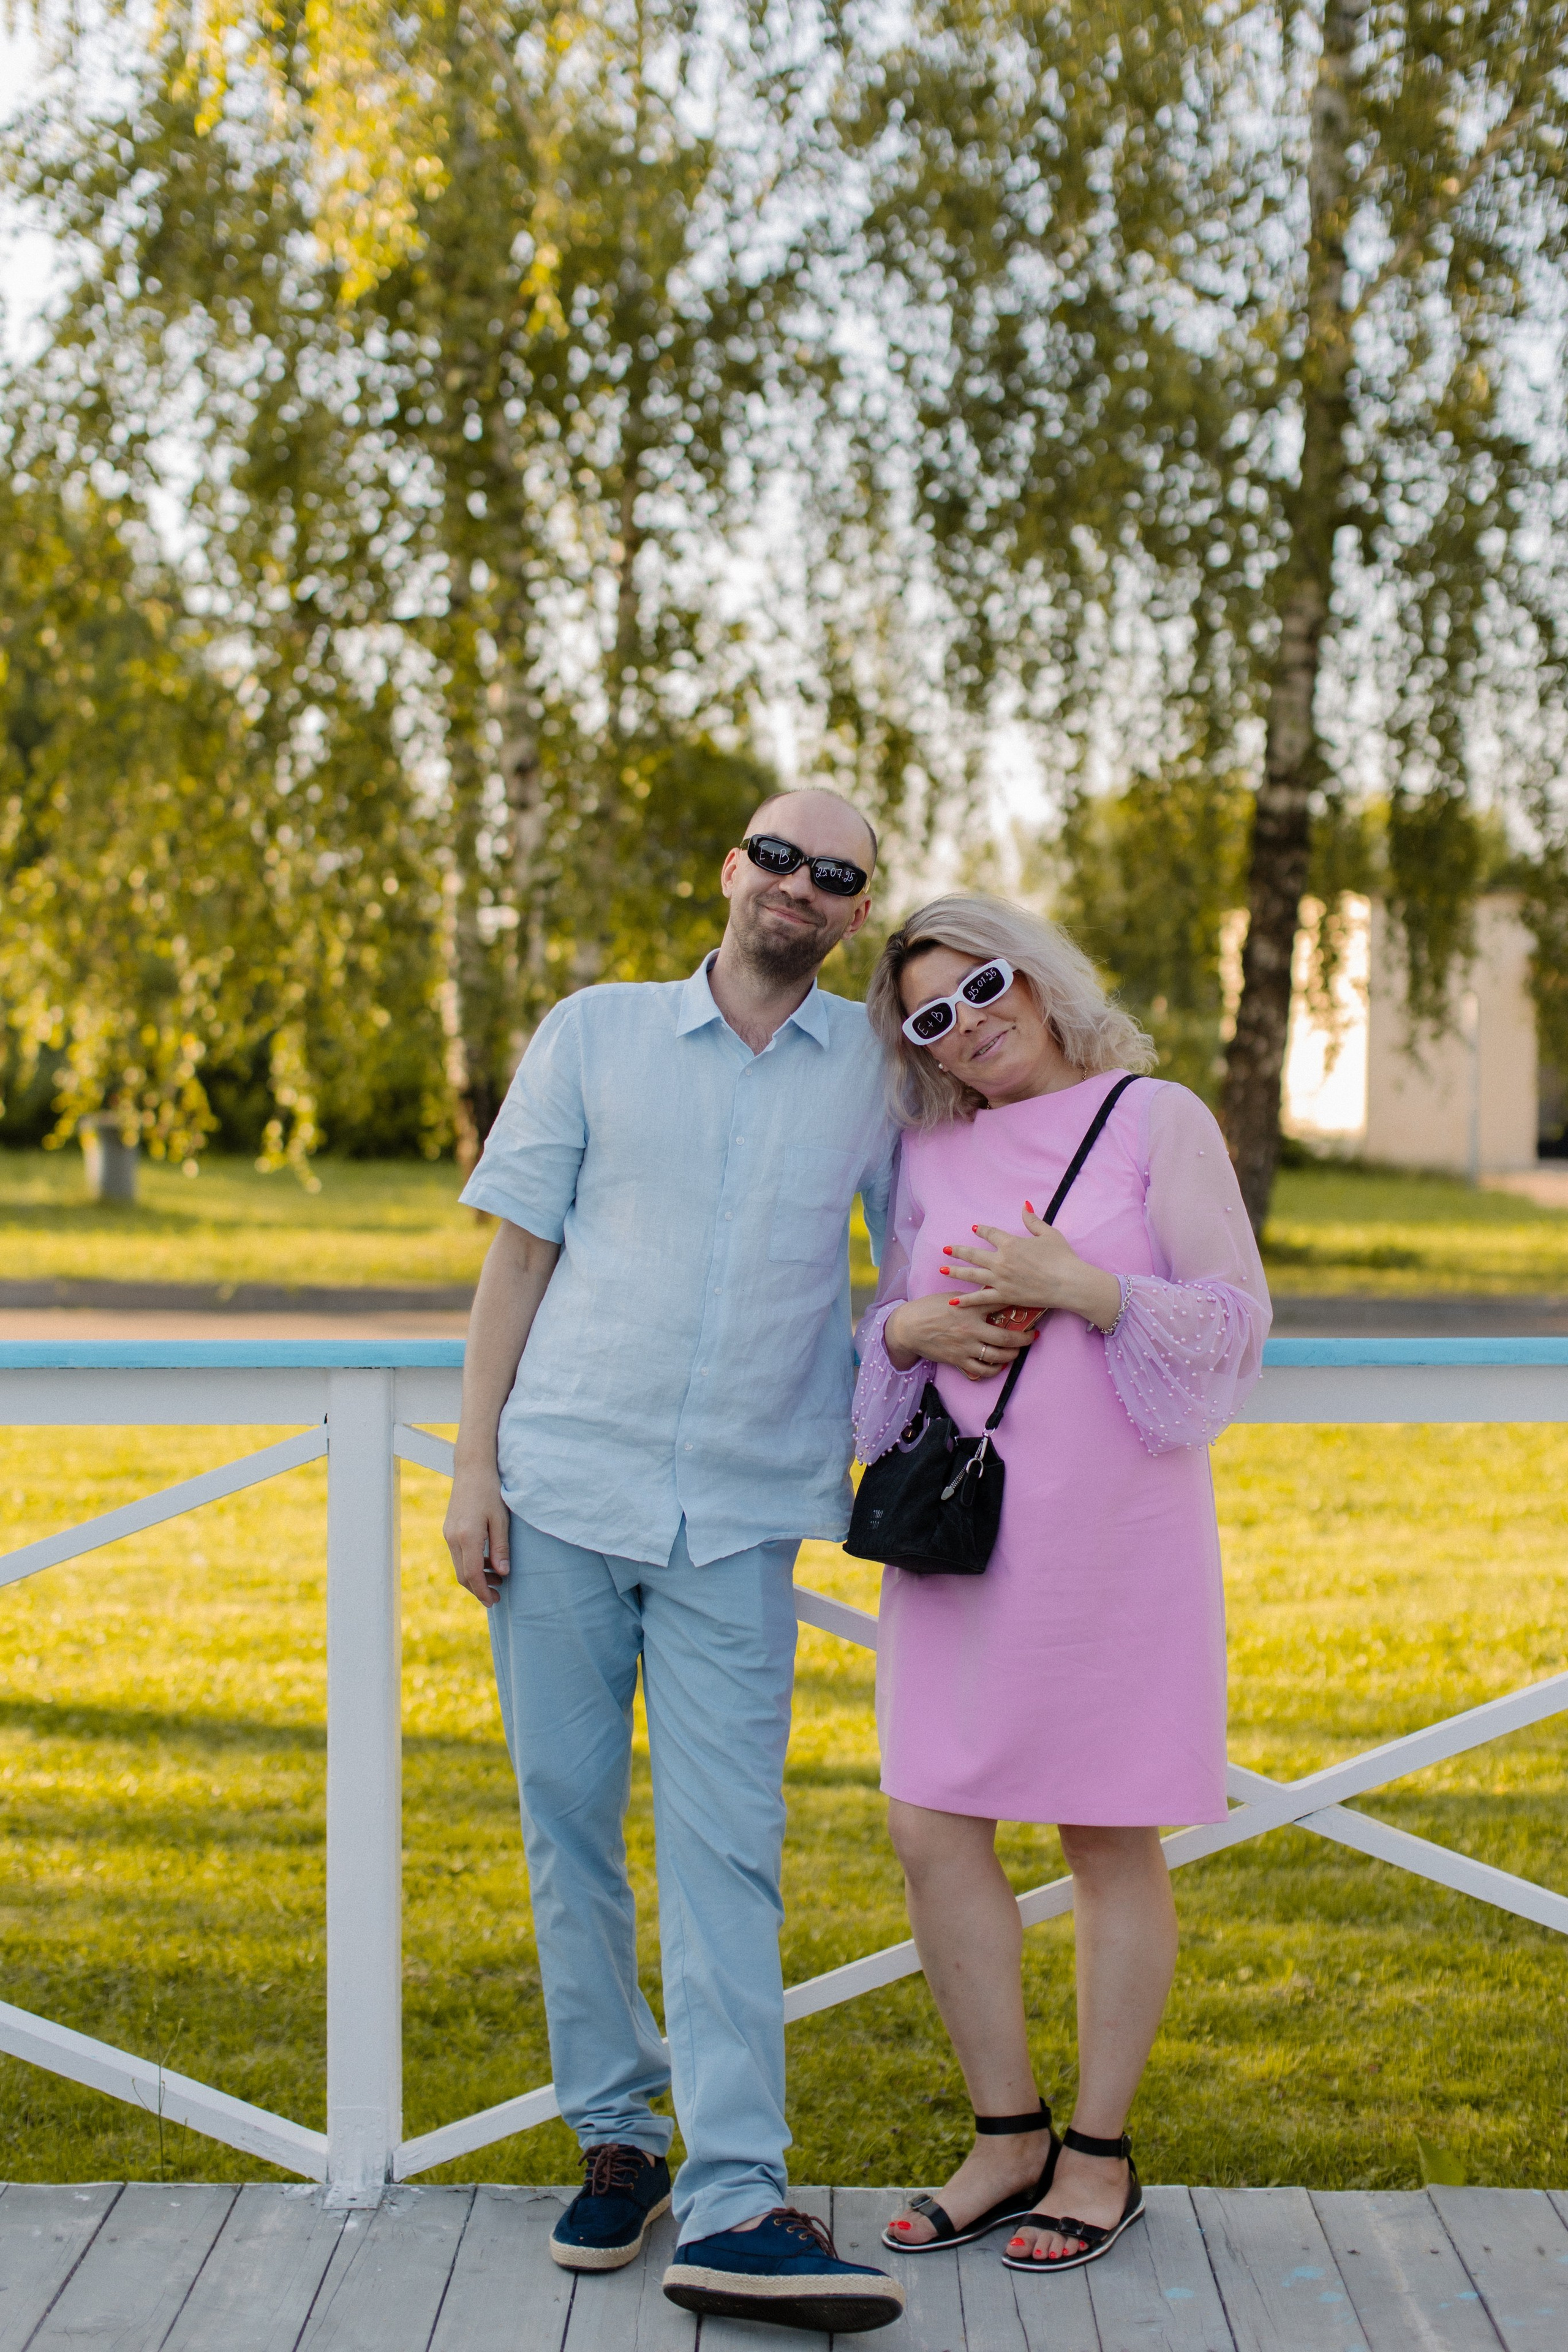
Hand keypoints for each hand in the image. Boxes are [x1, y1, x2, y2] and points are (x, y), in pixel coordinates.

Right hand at [444, 1462, 511, 1607]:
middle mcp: (453, 1538)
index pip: (473, 1574)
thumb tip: (503, 1573)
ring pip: (459, 1566)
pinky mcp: (449, 1530)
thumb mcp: (501, 1520)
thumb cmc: (490, 1491)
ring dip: (476, 1577)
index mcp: (467, 1536)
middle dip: (479, 1589)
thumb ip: (501, 1548)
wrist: (472, 1468)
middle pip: (463, 1575)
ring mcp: (448, 1534)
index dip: (483, 1591)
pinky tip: (487, 1562)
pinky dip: (471, 1564)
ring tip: (498, 1578)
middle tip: (497, 1597)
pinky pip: (458, 1555)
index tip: (494, 1601)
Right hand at [885, 1294, 1034, 1382]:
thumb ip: (973, 1299)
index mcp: (970, 1309)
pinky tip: (999, 1365)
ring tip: (1017, 1351)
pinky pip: (982, 1370)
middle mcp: (971, 1329)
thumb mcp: (953, 1297)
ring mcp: (965, 1347)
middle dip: (1024, 1338)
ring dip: (1012, 1355)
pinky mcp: (958, 1360)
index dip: (1018, 1304)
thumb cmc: (930, 1308)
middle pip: (1006, 1337)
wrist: (909, 1327)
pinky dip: (994, 1369)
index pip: (1000, 1304)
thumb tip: (993, 1296)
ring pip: (997, 1356)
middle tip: (1032, 1337)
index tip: (1031, 1305)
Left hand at [943, 1206, 1122, 1331]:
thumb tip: (1024, 1205)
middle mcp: (1001, 1261)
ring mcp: (1000, 1280)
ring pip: (972, 1275)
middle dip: (958, 1251)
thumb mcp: (1048, 1234)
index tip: (974, 1228)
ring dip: (955, 1271)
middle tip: (945, 1249)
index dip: (981, 1230)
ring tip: (942, 1269)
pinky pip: (981, 1298)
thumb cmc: (1062, 1257)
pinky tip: (954, 1301)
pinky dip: (966, 1300)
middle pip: (973, 1254)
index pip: (990, 1233)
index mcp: (1010, 1243)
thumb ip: (1032, 1220)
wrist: (1069, 1283)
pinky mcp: (1004, 1296)